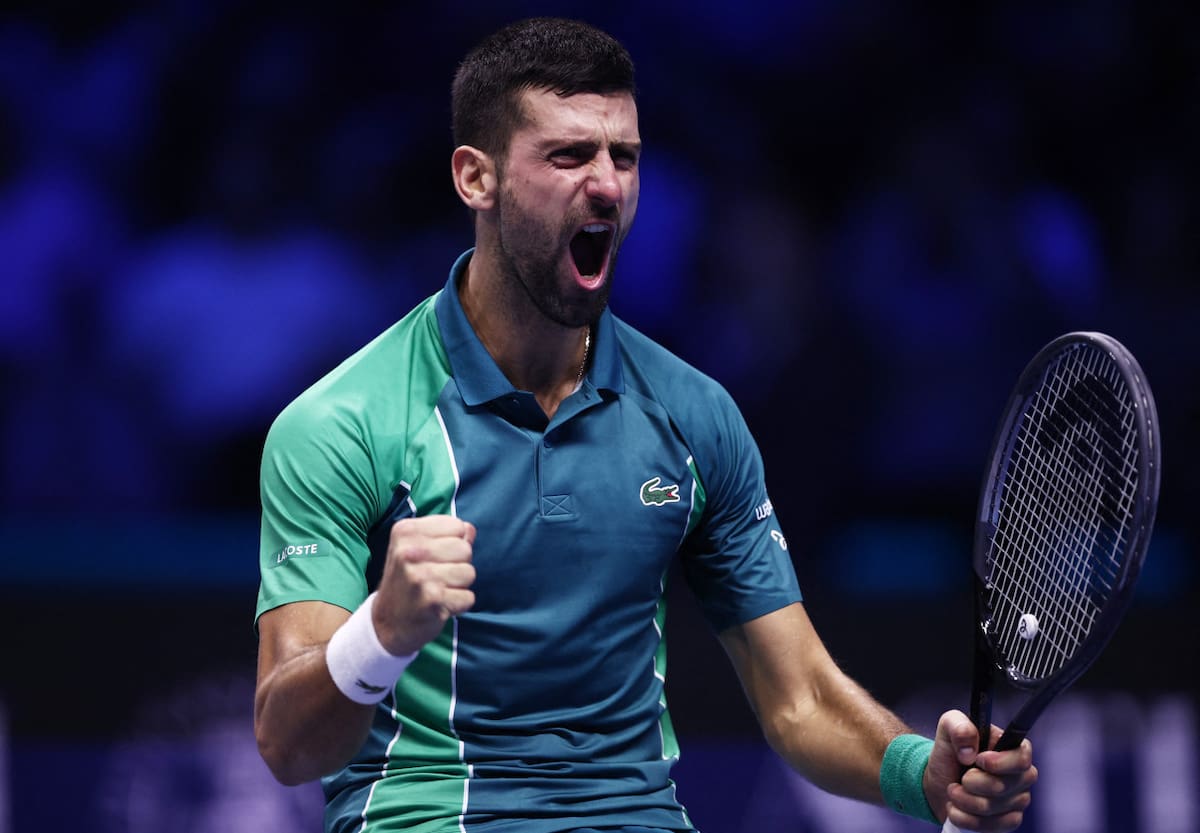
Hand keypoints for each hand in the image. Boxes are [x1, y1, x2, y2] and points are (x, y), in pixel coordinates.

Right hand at [373, 515, 475, 654]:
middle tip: (436, 577)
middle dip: (458, 564)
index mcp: (406, 531)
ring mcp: (420, 576)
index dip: (453, 543)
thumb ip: (446, 536)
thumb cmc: (407, 581)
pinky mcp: (432, 599)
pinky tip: (439, 605)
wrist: (386, 623)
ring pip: (469, 573)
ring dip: (459, 586)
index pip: (458, 526)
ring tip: (437, 590)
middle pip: (465, 549)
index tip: (434, 557)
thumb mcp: (417, 549)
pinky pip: (468, 597)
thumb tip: (470, 529)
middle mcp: (410, 551)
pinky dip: (458, 605)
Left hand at [923, 710, 1037, 831]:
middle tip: (960, 778)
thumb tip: (969, 751)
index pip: (1022, 758)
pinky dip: (965, 818)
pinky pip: (990, 826)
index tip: (978, 760)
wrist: (939, 781)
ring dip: (963, 800)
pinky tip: (956, 808)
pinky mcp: (1008, 821)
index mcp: (1013, 749)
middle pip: (1002, 786)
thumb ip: (959, 726)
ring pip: (992, 807)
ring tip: (953, 791)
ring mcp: (1018, 800)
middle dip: (971, 782)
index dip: (1000, 762)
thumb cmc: (950, 752)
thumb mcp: (949, 726)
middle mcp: (1021, 776)